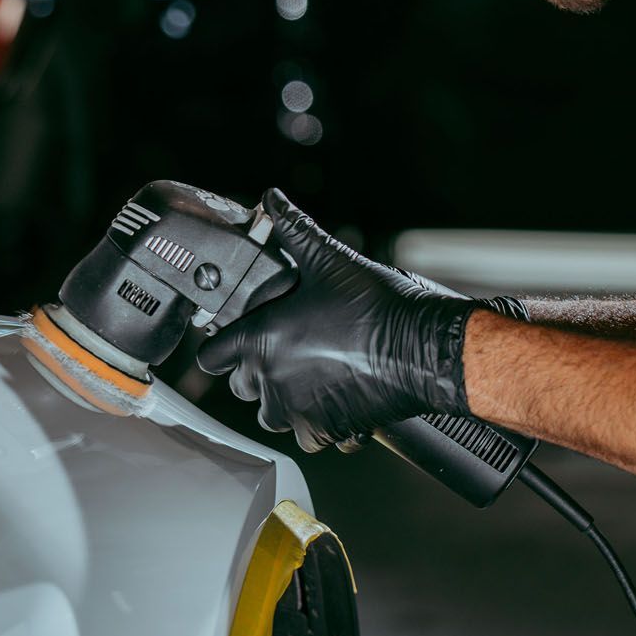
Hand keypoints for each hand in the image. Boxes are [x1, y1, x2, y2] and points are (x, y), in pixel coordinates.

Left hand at [197, 189, 473, 451]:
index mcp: (263, 339)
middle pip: (240, 387)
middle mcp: (272, 380)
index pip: (212, 356)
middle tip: (283, 349)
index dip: (220, 345)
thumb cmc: (377, 306)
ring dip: (281, 400)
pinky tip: (333, 398)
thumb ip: (293, 229)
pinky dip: (315, 423)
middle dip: (255, 371)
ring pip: (270, 415)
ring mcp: (298, 411)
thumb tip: (271, 198)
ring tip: (306, 374)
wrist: (424, 348)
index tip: (232, 339)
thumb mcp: (329, 260)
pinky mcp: (327, 431)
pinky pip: (306, 436)